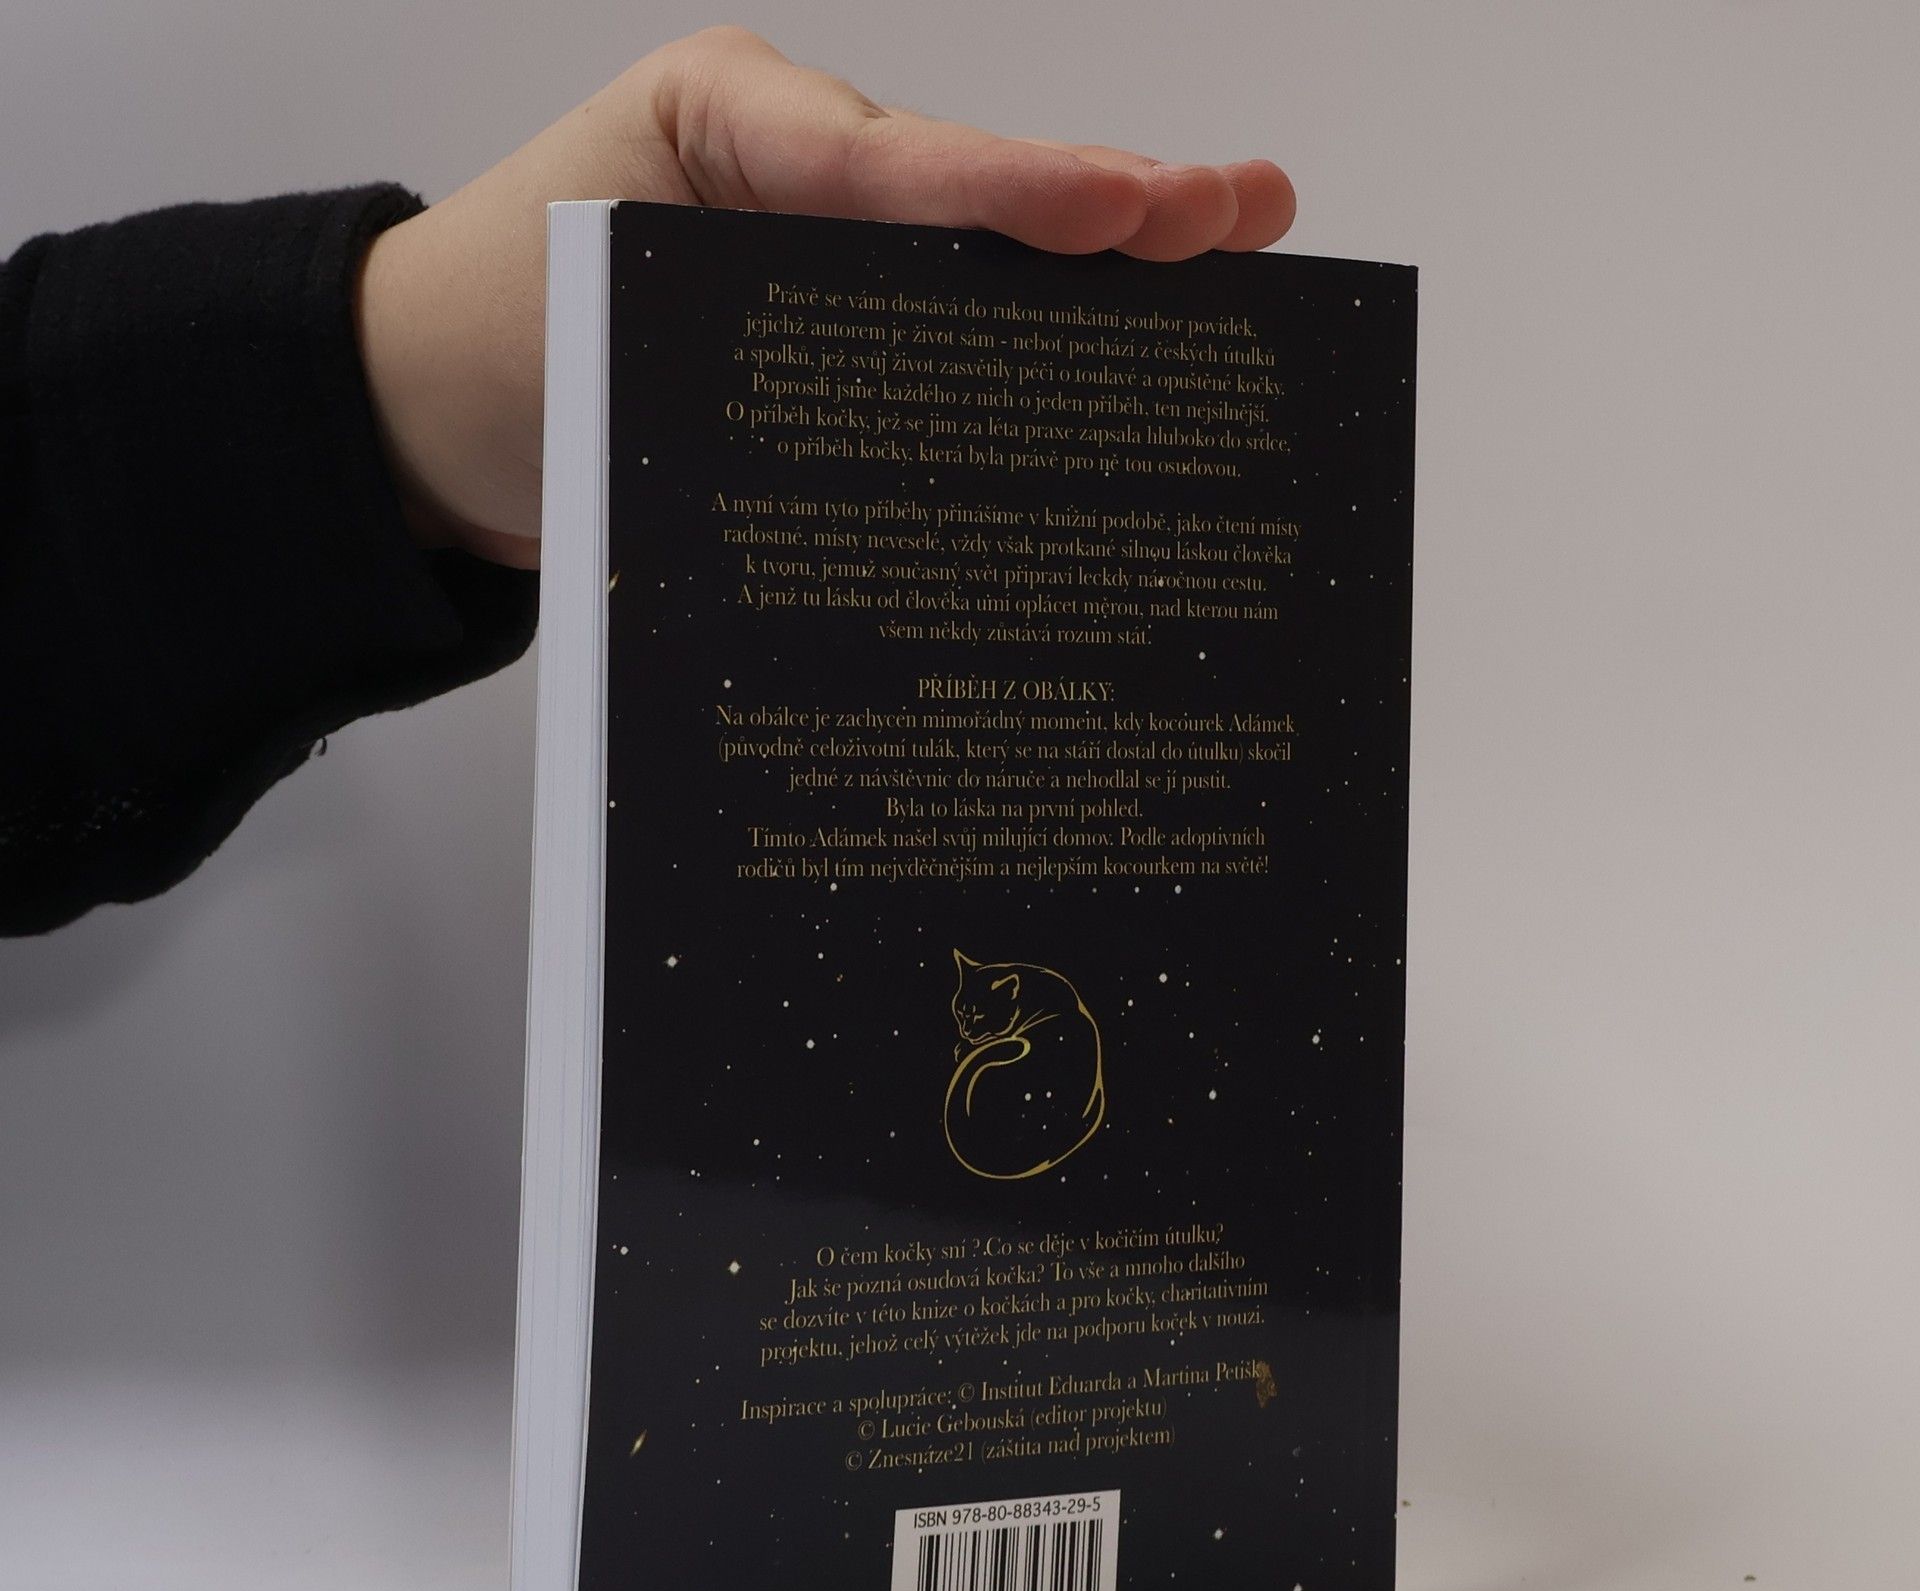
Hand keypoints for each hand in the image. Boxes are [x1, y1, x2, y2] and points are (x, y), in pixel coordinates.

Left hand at [355, 25, 1296, 568]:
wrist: (419, 413)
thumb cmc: (487, 343)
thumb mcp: (586, 315)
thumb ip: (724, 338)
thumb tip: (893, 450)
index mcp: (730, 133)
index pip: (887, 162)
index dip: (1014, 191)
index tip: (1125, 212)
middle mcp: (797, 183)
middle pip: (974, 193)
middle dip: (1112, 203)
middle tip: (1241, 211)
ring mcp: (823, 257)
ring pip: (981, 257)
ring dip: (1103, 267)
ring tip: (1236, 249)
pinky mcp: (830, 338)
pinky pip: (944, 330)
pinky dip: (1035, 343)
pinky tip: (1133, 352)